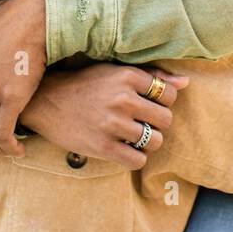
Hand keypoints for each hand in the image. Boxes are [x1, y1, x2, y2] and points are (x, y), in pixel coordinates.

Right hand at [19, 63, 190, 168]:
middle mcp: (122, 99)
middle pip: (166, 119)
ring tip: (134, 136)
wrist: (47, 101)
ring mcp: (113, 124)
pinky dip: (136, 157)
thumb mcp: (116, 71)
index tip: (150, 105)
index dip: (163, 102)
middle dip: (158, 123)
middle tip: (143, 122)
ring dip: (148, 141)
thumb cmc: (85, 84)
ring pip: (155, 141)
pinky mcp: (103, 147)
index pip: (169, 94)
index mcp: (128, 76)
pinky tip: (125, 149)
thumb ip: (152, 76)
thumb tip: (186, 83)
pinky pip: (138, 160)